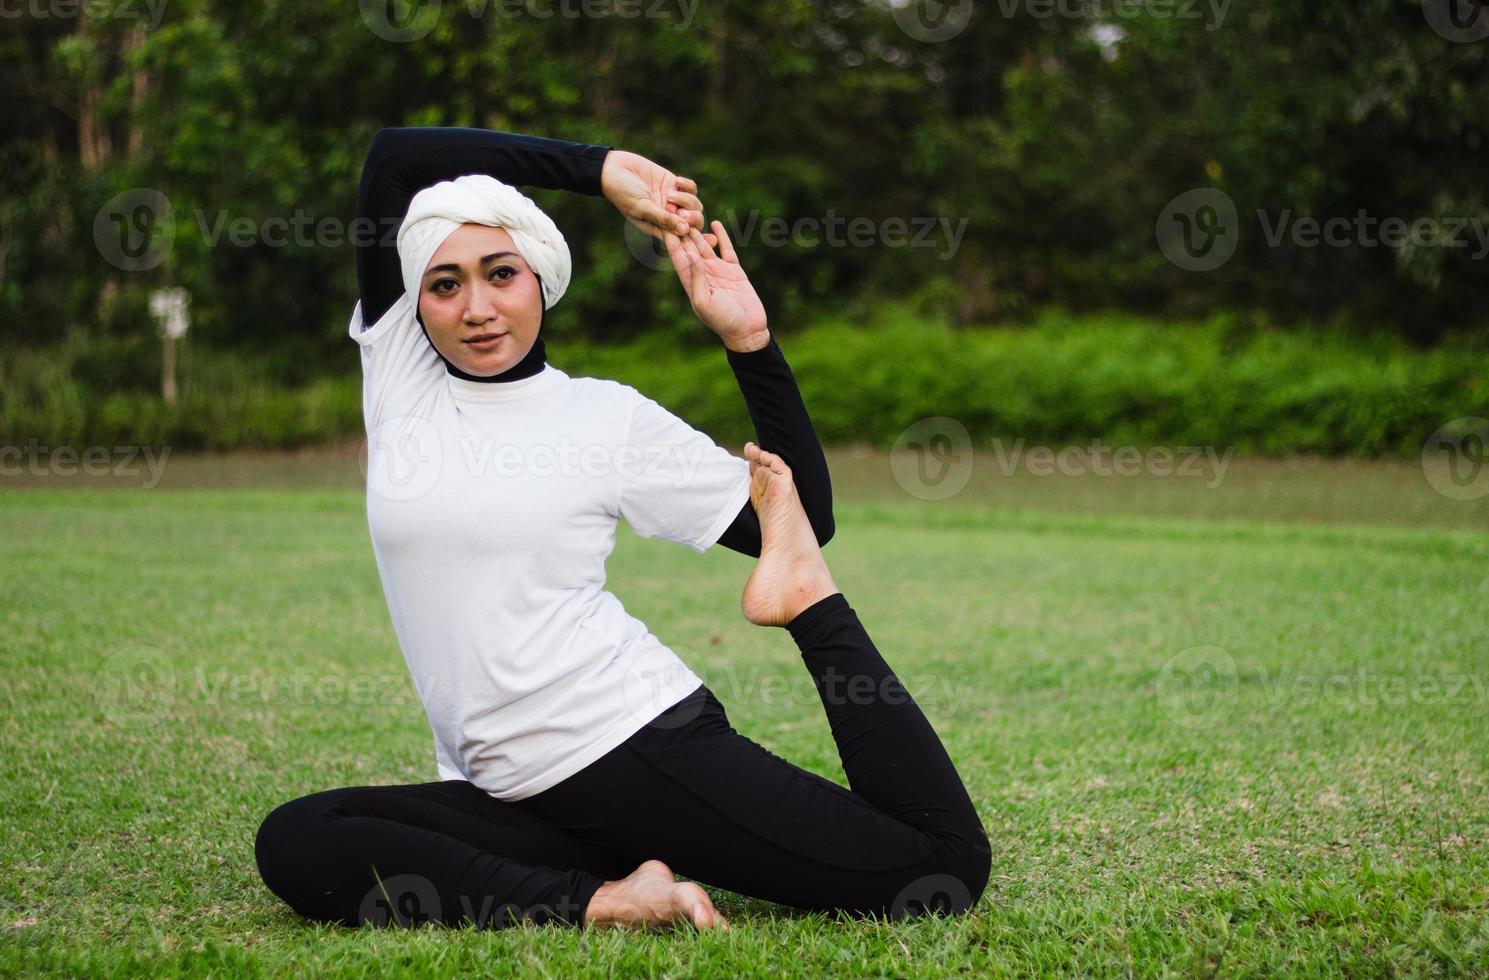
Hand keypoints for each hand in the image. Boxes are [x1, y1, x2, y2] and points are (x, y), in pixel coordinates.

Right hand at [601, 150, 712, 243]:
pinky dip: (687, 186)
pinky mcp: (674, 184)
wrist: (614, 169)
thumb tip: (684, 230)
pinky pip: (691, 188)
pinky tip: (676, 181)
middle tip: (681, 212)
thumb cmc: (623, 192)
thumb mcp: (642, 208)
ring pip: (694, 205)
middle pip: (693, 223)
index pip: (683, 238)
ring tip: (670, 194)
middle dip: (692, 218)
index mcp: (659, 228)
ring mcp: (672, 200)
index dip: (699, 240)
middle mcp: (668, 216)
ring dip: (687, 200)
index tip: (711, 241)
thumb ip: (663, 218)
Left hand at [665, 220, 769, 352]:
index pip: (678, 255)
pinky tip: (715, 222)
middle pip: (689, 246)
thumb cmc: (723, 322)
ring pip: (705, 244)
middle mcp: (702, 273)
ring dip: (697, 228)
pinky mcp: (734, 271)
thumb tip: (689, 255)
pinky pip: (726, 249)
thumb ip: (696, 279)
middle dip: (680, 228)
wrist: (747, 331)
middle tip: (672, 206)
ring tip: (689, 209)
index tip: (662, 219)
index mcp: (691, 281)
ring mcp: (718, 271)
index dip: (670, 238)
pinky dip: (721, 236)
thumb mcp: (705, 303)